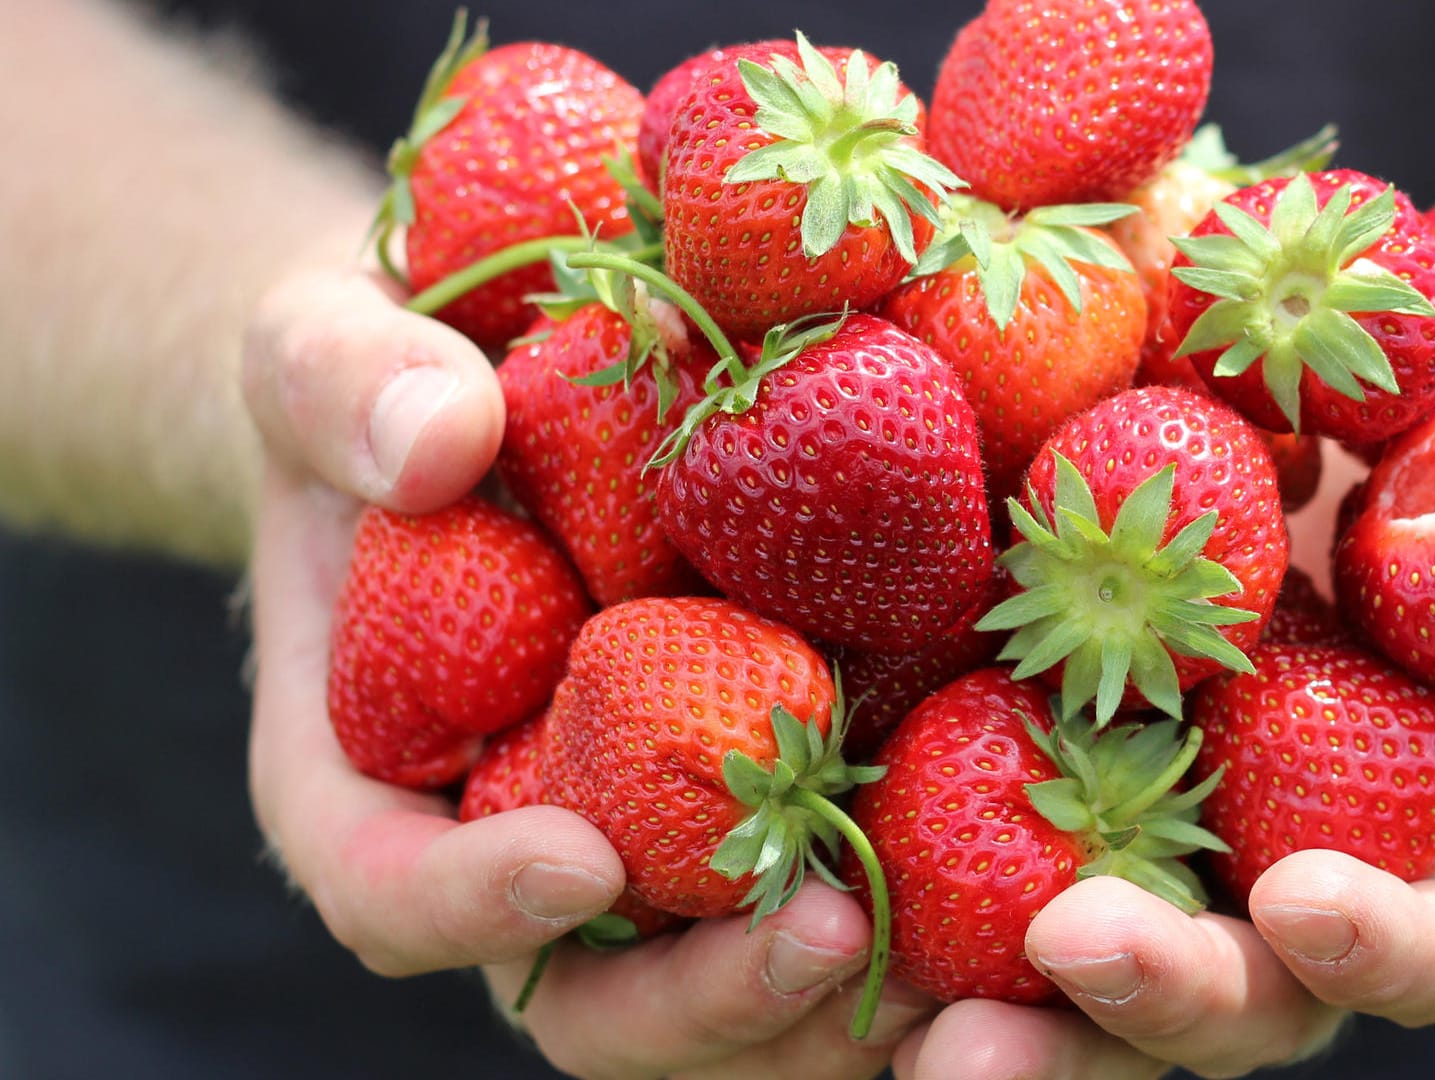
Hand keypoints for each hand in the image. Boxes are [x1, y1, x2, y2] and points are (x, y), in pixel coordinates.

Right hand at [241, 268, 932, 1077]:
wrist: (494, 375)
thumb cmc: (390, 373)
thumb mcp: (324, 343)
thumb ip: (343, 384)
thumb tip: (432, 441)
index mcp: (375, 768)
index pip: (388, 887)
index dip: (468, 907)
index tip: (579, 862)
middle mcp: (520, 836)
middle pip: (586, 996)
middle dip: (696, 997)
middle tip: (816, 932)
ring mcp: (653, 828)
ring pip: (725, 991)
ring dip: (828, 1002)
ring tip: (950, 956)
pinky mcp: (769, 790)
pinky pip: (832, 890)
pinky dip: (918, 912)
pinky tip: (1026, 879)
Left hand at [891, 396, 1434, 1079]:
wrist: (1354, 448)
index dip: (1393, 945)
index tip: (1312, 900)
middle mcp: (1299, 885)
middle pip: (1241, 1003)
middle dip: (1167, 1001)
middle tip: (1079, 950)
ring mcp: (1165, 857)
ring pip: (1085, 989)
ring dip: (1011, 1022)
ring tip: (917, 1028)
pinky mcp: (1037, 797)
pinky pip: (968, 874)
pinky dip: (907, 906)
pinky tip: (820, 898)